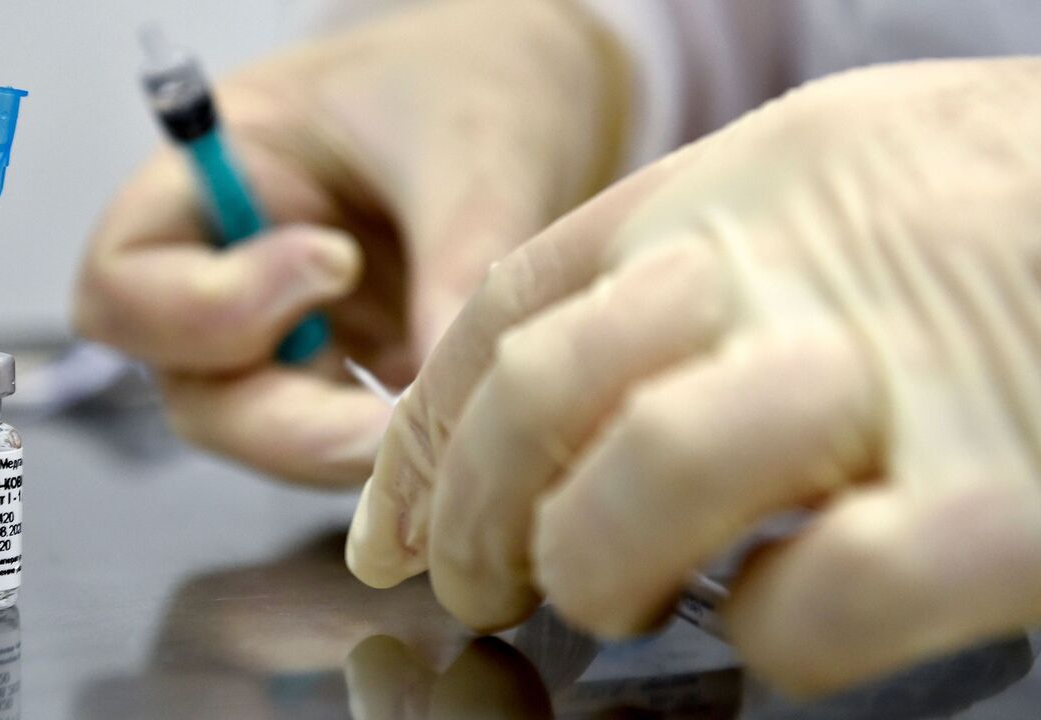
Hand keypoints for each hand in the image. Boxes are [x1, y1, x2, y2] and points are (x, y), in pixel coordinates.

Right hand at [73, 0, 628, 485]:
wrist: (528, 92)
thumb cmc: (472, 80)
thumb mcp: (471, 149)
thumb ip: (454, 267)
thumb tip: (443, 403)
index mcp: (210, 179)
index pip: (124, 283)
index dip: (209, 305)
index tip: (335, 264)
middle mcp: (229, 266)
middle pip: (192, 391)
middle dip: (286, 423)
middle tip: (390, 425)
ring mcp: (286, 329)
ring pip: (263, 434)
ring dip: (340, 447)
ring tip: (434, 420)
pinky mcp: (348, 370)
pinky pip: (337, 440)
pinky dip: (384, 450)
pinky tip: (445, 427)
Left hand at [347, 58, 1040, 692]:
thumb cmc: (992, 192)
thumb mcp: (814, 170)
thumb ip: (667, 259)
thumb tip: (522, 397)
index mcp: (726, 191)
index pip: (505, 314)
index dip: (423, 437)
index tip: (393, 529)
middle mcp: (785, 271)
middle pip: (544, 388)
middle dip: (473, 511)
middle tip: (473, 582)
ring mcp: (891, 380)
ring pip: (650, 476)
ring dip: (591, 561)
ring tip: (598, 596)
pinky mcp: (1013, 501)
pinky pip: (821, 595)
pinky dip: (773, 627)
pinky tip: (777, 617)